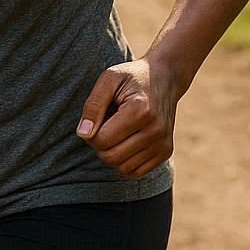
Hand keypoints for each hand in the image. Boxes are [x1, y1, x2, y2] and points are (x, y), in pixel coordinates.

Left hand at [75, 57, 179, 179]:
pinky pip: (136, 172)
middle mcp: (155, 130)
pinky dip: (125, 162)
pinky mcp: (166, 152)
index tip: (96, 118)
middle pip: (111, 157)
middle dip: (99, 145)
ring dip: (112, 154)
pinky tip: (125, 143)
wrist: (165, 78)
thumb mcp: (108, 79)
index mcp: (140, 110)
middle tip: (103, 126)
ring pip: (122, 168)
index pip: (102, 140)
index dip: (91, 132)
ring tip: (116, 132)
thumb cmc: (131, 77)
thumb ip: (93, 105)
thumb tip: (83, 134)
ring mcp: (163, 143)